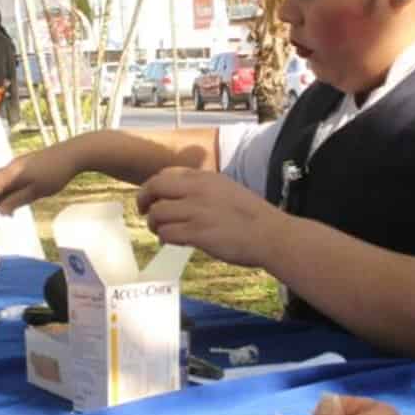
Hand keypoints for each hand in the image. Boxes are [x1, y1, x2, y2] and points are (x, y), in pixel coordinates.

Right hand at [0, 146, 74, 215]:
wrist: (72, 154)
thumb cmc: (55, 173)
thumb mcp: (36, 192)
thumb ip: (17, 200)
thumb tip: (0, 210)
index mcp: (11, 173)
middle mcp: (11, 167)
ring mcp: (18, 164)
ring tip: (4, 208)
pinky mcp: (25, 163)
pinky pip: (9, 176)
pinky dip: (6, 188)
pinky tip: (15, 196)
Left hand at [136, 167, 282, 267]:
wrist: (271, 234)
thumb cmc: (253, 216)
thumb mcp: (227, 190)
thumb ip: (204, 190)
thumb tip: (182, 198)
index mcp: (206, 178)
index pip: (166, 174)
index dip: (153, 186)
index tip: (152, 197)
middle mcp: (198, 190)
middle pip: (154, 188)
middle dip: (143, 200)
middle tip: (143, 212)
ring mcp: (197, 211)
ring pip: (157, 213)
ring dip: (154, 224)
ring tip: (160, 231)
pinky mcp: (198, 233)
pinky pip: (167, 233)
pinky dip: (164, 238)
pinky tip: (170, 241)